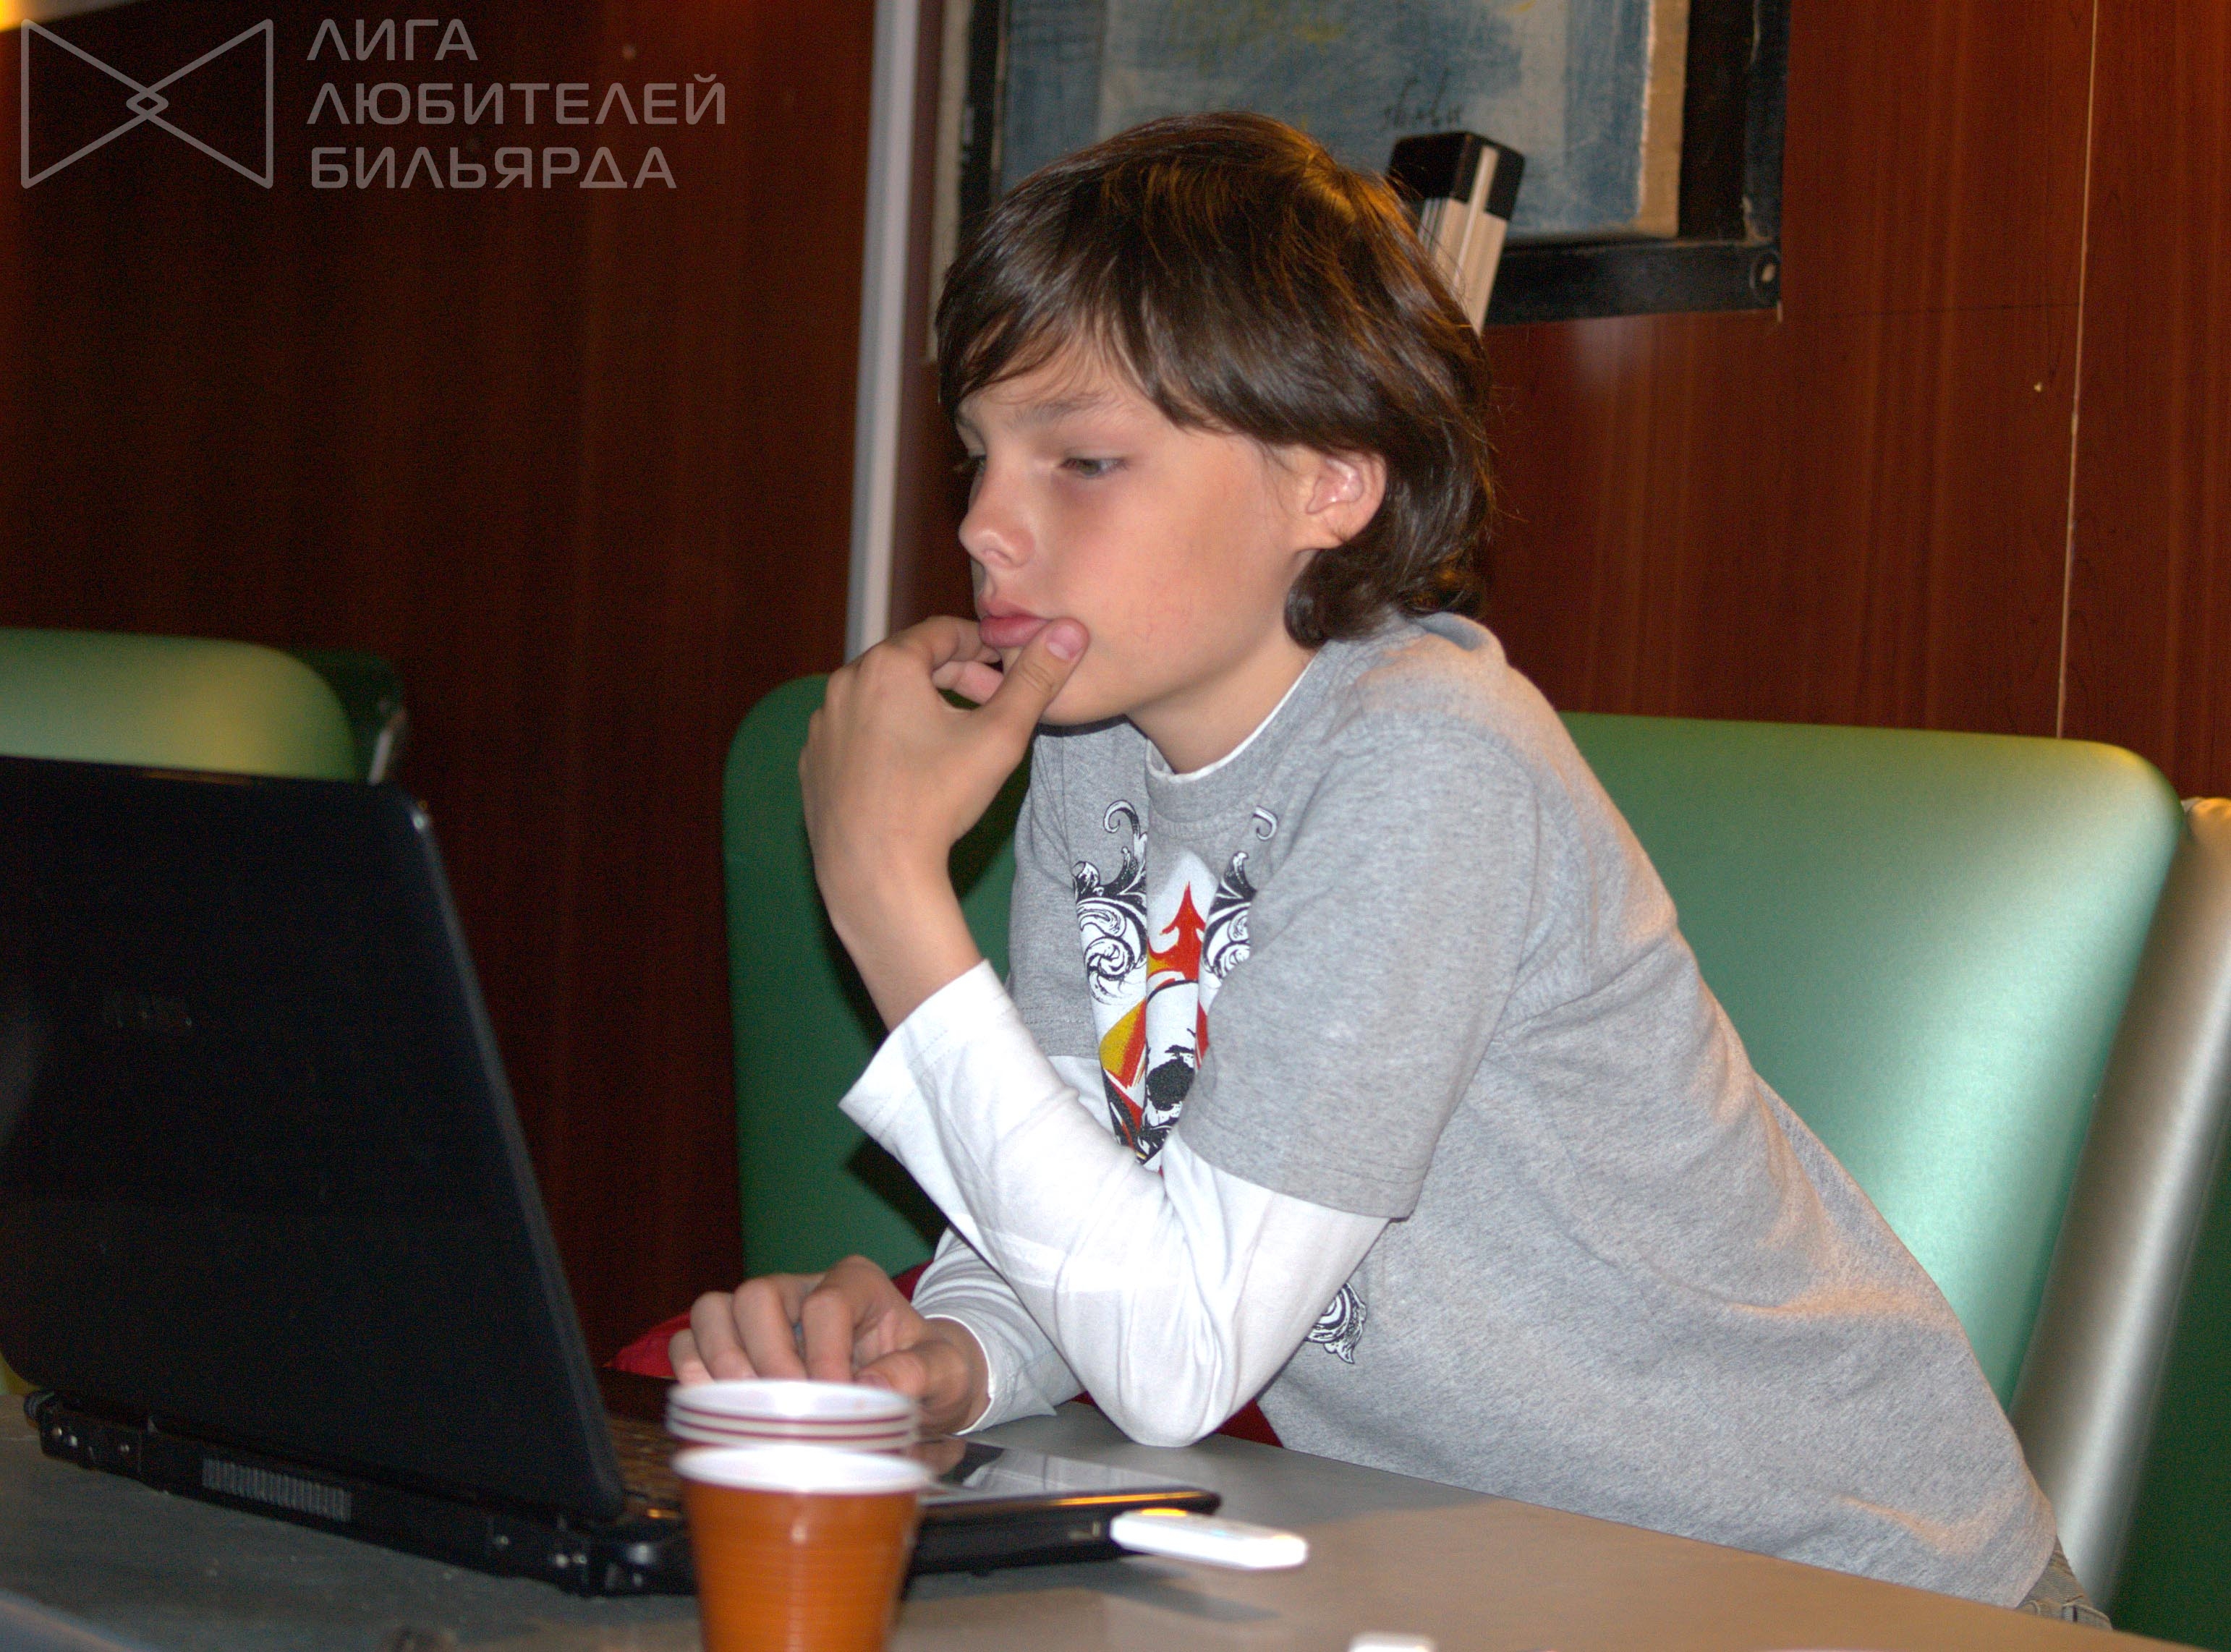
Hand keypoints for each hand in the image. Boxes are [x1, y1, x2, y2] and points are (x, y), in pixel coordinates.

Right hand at [669, 1256, 991, 1435]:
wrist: (920, 1393)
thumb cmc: (931, 1374)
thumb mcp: (948, 1373)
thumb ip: (922, 1372)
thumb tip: (870, 1386)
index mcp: (856, 1284)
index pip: (825, 1304)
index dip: (825, 1355)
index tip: (839, 1400)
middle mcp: (803, 1290)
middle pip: (757, 1295)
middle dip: (767, 1356)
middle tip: (788, 1407)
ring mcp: (766, 1318)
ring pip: (714, 1310)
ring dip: (718, 1360)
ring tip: (743, 1406)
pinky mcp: (739, 1347)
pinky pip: (692, 1342)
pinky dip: (691, 1370)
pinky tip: (711, 1406)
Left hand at [802, 615, 1087, 1025]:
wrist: (876, 872)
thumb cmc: (938, 799)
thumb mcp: (1000, 735)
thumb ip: (1035, 679)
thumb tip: (1069, 632)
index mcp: (888, 665)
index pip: (943, 632)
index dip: (982, 647)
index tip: (1006, 670)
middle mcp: (844, 683)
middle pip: (909, 663)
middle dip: (954, 678)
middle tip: (991, 705)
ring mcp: (822, 724)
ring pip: (880, 698)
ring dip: (918, 706)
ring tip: (953, 739)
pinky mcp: (812, 761)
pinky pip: (855, 733)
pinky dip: (884, 737)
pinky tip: (911, 770)